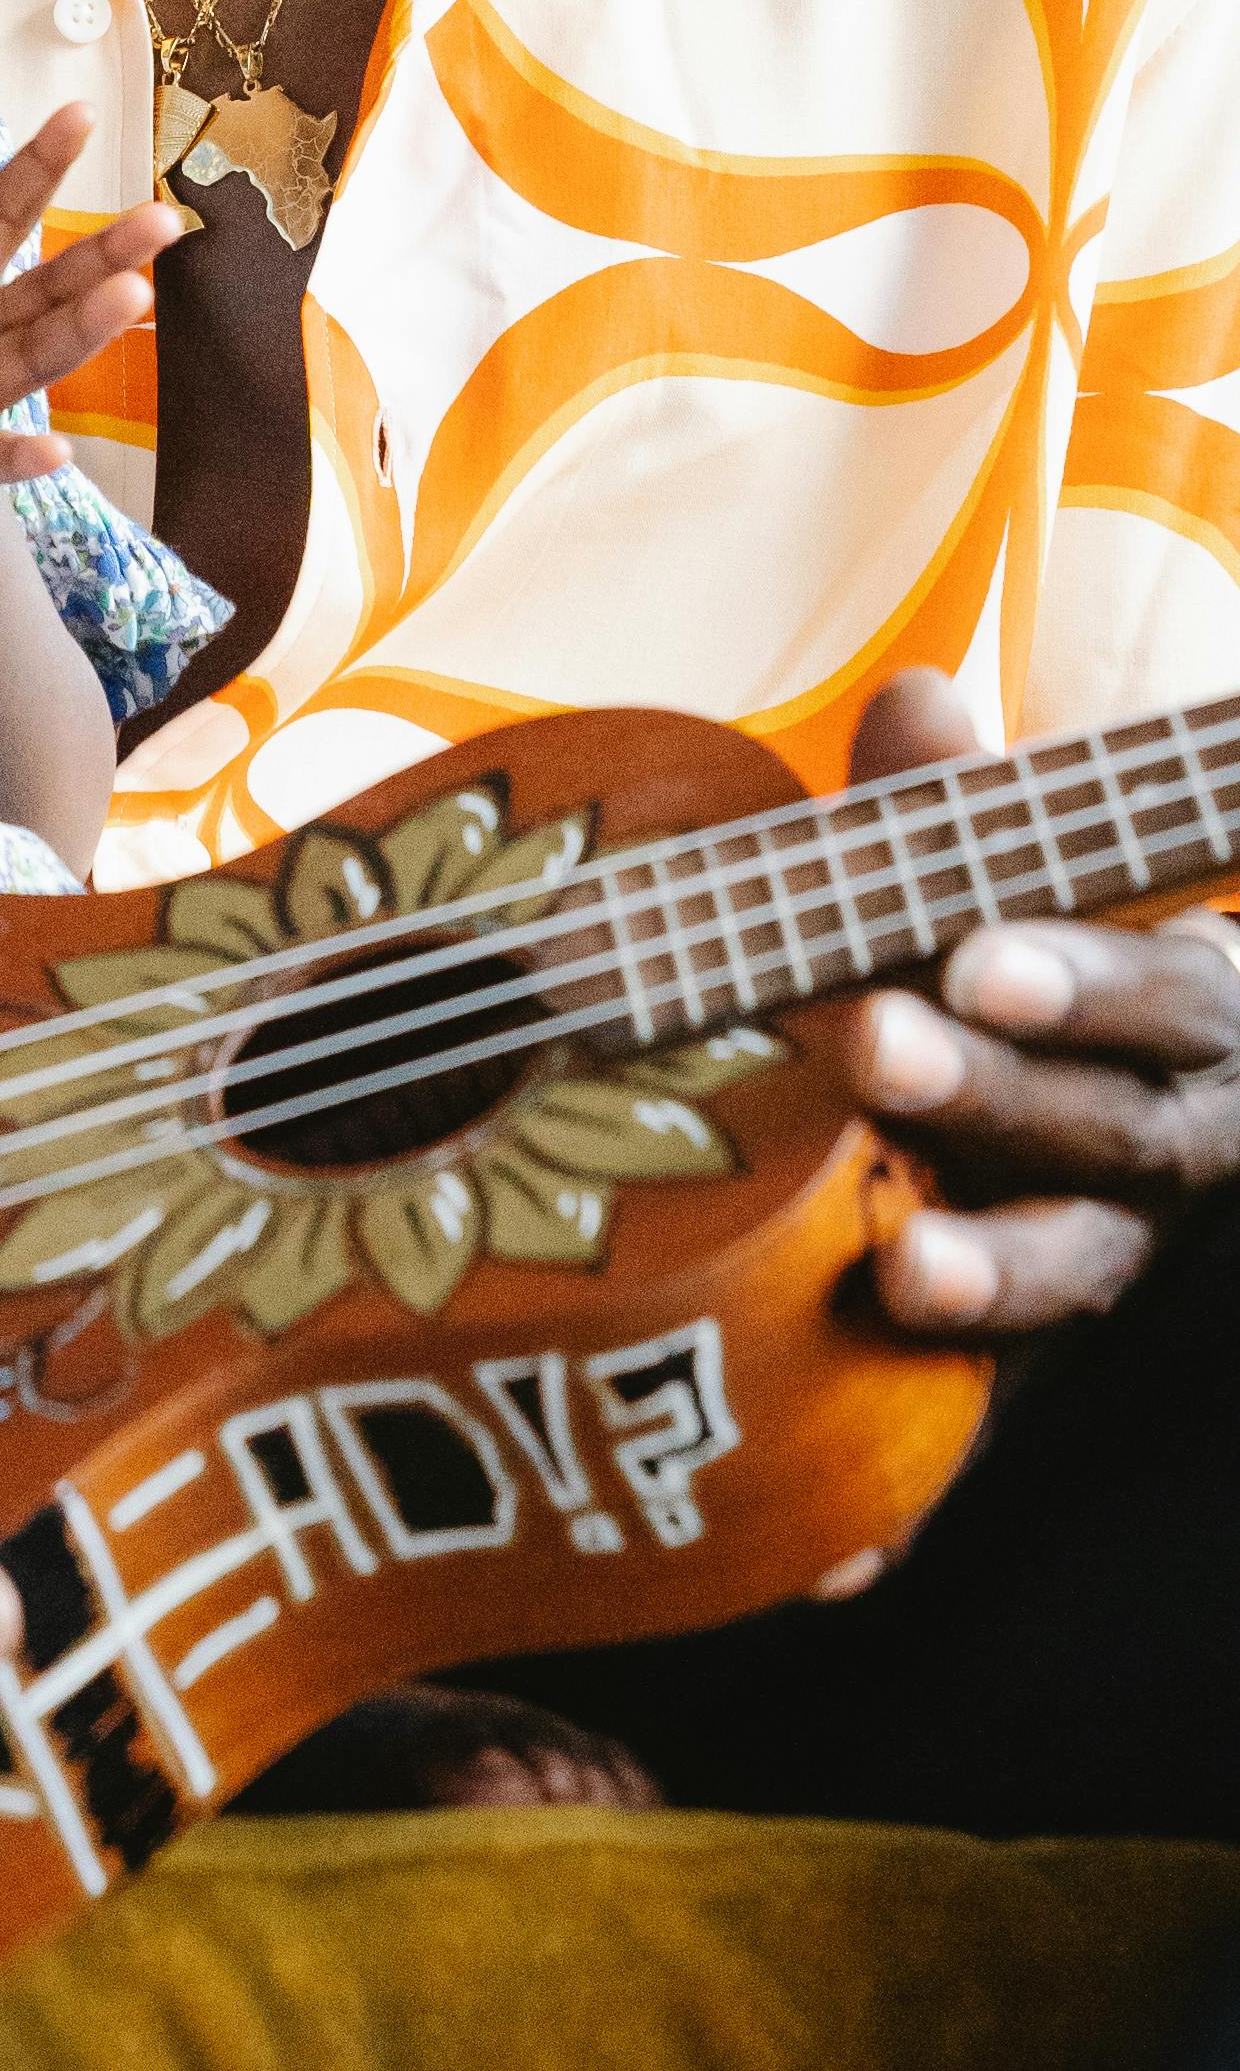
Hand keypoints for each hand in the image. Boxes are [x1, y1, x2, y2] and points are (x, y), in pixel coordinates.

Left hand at [0, 103, 178, 559]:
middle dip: (103, 255)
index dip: (36, 167)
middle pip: (47, 289)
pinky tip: (57, 454)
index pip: (1, 216)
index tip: (81, 112)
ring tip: (134, 296)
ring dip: (83, 330)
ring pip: (34, 357)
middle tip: (164, 220)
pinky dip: (19, 456)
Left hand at [844, 667, 1239, 1333]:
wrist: (1063, 1079)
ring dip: (996, 1262)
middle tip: (874, 1045)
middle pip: (1122, 1127)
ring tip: (907, 1263)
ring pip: (1089, 1261)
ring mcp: (1130, 1239)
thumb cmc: (1024, 951)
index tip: (973, 959)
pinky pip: (1029, 1367)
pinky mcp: (1063, 1328)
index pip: (1171, 994)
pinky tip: (887, 1347)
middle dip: (997, 1093)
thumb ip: (959, 806)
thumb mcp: (999, 874)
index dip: (1085, 983)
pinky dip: (967, 1364)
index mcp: (1195, 1002)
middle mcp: (1186, 1130)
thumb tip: (917, 703)